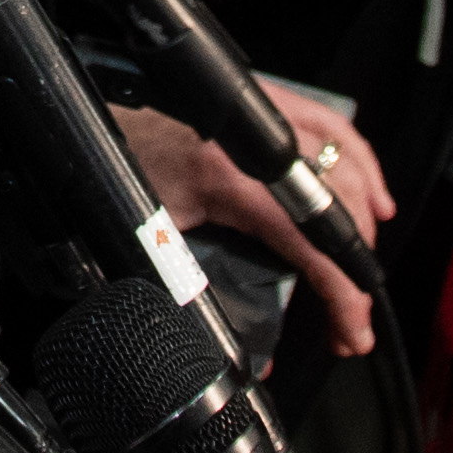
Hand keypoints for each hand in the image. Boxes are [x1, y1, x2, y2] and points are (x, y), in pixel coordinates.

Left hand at [107, 102, 389, 356]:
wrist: (83, 127)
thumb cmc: (107, 178)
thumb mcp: (152, 245)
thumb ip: (197, 295)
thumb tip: (239, 352)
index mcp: (229, 179)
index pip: (309, 241)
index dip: (342, 294)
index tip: (352, 331)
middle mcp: (251, 141)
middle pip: (337, 201)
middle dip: (357, 262)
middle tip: (352, 311)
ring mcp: (255, 112)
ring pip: (341, 153)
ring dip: (366, 203)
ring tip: (369, 252)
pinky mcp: (251, 101)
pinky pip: (322, 119)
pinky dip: (351, 152)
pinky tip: (363, 180)